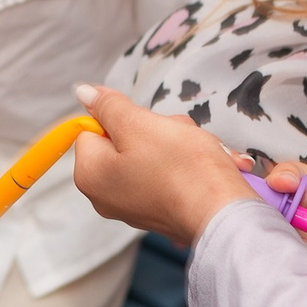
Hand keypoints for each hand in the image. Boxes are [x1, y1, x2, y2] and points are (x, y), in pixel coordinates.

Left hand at [69, 84, 255, 247]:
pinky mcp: (162, 210)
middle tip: (178, 135)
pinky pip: (170, 173)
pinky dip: (190, 164)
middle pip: (125, 139)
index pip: (93, 127)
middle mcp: (106, 196)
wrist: (224, 215)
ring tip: (202, 150)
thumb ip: (109, 106)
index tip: (147, 123)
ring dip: (180, 142)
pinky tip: (212, 165)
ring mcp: (135, 205)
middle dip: (158, 129)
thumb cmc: (181, 169)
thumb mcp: (140, 124)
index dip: (122, 117)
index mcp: (90, 175)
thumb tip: (83, 92)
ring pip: (153, 152)